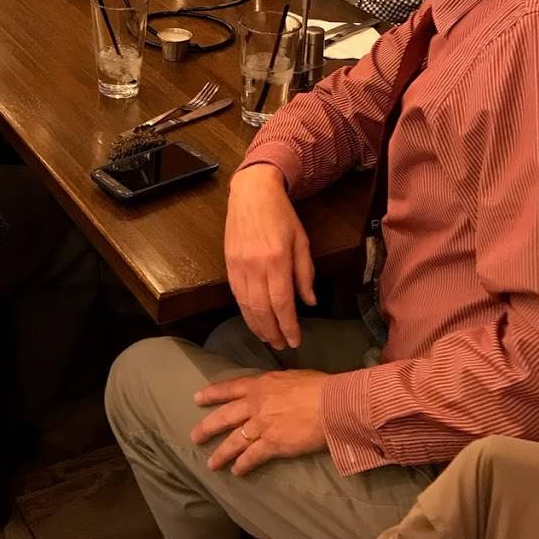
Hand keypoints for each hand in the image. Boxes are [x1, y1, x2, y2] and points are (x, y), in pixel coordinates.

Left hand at [190, 370, 327, 475]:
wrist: (332, 403)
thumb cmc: (319, 386)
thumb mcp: (290, 377)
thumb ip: (276, 387)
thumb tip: (276, 392)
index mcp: (260, 384)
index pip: (229, 388)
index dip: (212, 394)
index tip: (197, 398)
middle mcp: (255, 404)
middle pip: (224, 417)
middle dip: (207, 428)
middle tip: (194, 436)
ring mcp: (261, 425)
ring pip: (234, 441)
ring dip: (221, 454)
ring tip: (211, 464)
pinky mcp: (273, 444)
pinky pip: (252, 457)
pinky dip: (242, 465)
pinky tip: (236, 471)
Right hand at [225, 164, 314, 349]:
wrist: (252, 193)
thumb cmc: (282, 215)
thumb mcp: (301, 241)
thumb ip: (305, 273)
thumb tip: (309, 302)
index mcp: (277, 260)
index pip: (282, 303)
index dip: (288, 325)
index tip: (295, 341)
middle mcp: (256, 266)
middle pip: (262, 309)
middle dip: (272, 331)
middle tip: (281, 345)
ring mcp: (239, 265)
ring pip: (246, 305)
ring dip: (256, 326)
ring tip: (267, 338)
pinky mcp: (228, 263)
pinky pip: (236, 294)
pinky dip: (244, 311)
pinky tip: (252, 319)